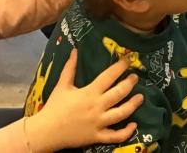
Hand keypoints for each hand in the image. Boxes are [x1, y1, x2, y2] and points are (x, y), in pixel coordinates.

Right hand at [23, 51, 143, 152]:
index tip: (127, 60)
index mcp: (89, 92)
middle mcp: (97, 106)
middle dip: (129, 84)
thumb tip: (75, 50)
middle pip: (119, 93)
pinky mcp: (97, 136)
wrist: (46, 132)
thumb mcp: (62, 85)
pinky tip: (134, 125)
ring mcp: (98, 123)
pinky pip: (115, 136)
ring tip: (140, 98)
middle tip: (135, 77)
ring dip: (133, 105)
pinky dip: (126, 132)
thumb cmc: (54, 107)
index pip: (109, 76)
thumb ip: (70, 68)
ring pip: (121, 114)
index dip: (120, 67)